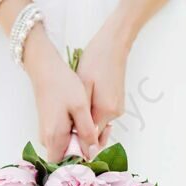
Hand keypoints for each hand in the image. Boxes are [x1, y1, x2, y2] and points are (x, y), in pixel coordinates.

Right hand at [24, 26, 98, 161]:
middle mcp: (48, 140)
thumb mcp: (80, 108)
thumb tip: (92, 153)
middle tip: (101, 133)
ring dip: (82, 142)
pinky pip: (64, 139)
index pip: (65, 166)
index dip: (81, 164)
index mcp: (55, 138)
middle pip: (67, 158)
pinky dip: (76, 135)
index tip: (95, 151)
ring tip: (96, 126)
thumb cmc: (63, 86)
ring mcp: (47, 134)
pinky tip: (85, 122)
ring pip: (66, 148)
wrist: (45, 70)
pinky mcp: (49, 128)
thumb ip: (87, 132)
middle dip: (85, 151)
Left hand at [77, 10, 130, 135]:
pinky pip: (103, 116)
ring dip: (87, 124)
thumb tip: (78, 132)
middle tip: (66, 128)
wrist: (114, 44)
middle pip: (96, 133)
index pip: (91, 137)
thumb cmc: (95, 61)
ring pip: (99, 125)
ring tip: (73, 115)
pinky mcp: (118, 103)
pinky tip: (84, 106)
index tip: (66, 140)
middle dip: (82, 134)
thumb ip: (82, 112)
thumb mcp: (82, 86)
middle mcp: (115, 114)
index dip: (79, 141)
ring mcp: (118, 109)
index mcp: (106, 111)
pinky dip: (93, 116)